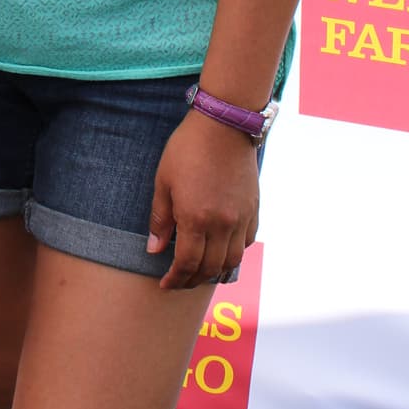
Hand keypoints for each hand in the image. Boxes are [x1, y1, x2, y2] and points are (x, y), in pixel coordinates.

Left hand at [146, 112, 259, 290]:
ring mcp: (241, 218)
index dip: (176, 278)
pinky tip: (222, 251)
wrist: (223, 125)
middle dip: (193, 280)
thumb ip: (160, 220)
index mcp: (196, 218)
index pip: (187, 264)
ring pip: (232, 260)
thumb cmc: (187, 149)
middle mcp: (222, 224)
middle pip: (210, 268)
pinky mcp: (253, 209)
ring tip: (201, 271)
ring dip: (215, 271)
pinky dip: (234, 253)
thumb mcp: (164, 181)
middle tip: (180, 281)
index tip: (166, 284)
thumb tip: (155, 250)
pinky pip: (247, 242)